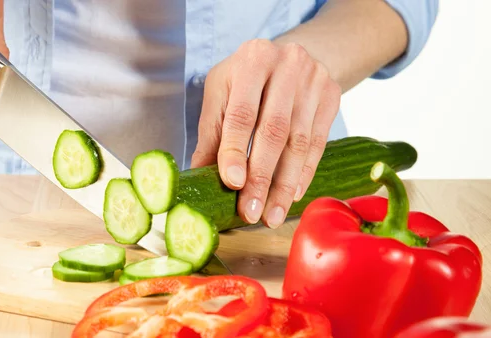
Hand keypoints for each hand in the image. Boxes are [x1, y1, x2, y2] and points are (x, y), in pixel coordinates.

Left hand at [191, 39, 340, 228]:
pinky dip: (304, 173)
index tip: (233, 184)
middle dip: (261, 177)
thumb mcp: (222, 94)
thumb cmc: (246, 78)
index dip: (236, 150)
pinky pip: (318, 143)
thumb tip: (200, 177)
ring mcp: (314, 79)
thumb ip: (213, 134)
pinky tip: (292, 195)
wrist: (289, 57)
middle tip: (251, 212)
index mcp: (252, 59)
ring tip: (272, 215)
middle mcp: (287, 65)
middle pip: (274, 130)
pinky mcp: (332, 96)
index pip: (242, 113)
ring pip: (299, 141)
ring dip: (284, 184)